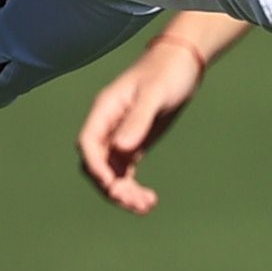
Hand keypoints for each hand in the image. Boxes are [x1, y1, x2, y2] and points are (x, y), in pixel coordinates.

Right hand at [76, 38, 209, 215]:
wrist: (183, 64)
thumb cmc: (167, 72)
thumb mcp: (155, 94)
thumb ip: (137, 120)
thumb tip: (121, 148)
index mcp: (105, 110)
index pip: (88, 143)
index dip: (96, 167)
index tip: (113, 185)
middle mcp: (108, 127)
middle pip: (97, 164)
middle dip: (111, 186)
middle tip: (134, 202)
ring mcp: (119, 137)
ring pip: (112, 173)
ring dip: (124, 193)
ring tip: (147, 206)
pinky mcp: (133, 145)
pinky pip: (126, 172)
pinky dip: (133, 188)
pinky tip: (149, 200)